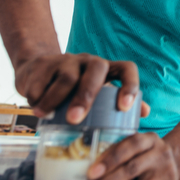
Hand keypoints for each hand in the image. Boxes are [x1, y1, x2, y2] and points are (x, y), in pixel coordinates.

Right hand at [15, 53, 142, 122]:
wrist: (39, 71)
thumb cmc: (75, 88)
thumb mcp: (95, 94)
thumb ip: (116, 103)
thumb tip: (144, 112)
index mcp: (108, 69)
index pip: (127, 69)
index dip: (130, 86)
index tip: (124, 108)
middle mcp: (90, 61)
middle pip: (95, 72)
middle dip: (86, 97)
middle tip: (75, 119)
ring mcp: (66, 60)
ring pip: (66, 77)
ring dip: (54, 99)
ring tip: (45, 115)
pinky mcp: (43, 63)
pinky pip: (42, 80)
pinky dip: (37, 96)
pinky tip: (35, 107)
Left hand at [71, 133, 179, 179]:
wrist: (176, 159)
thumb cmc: (143, 154)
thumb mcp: (135, 146)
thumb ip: (114, 155)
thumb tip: (75, 176)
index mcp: (148, 140)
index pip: (129, 146)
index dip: (110, 159)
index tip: (90, 173)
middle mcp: (159, 157)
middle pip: (129, 173)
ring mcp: (165, 178)